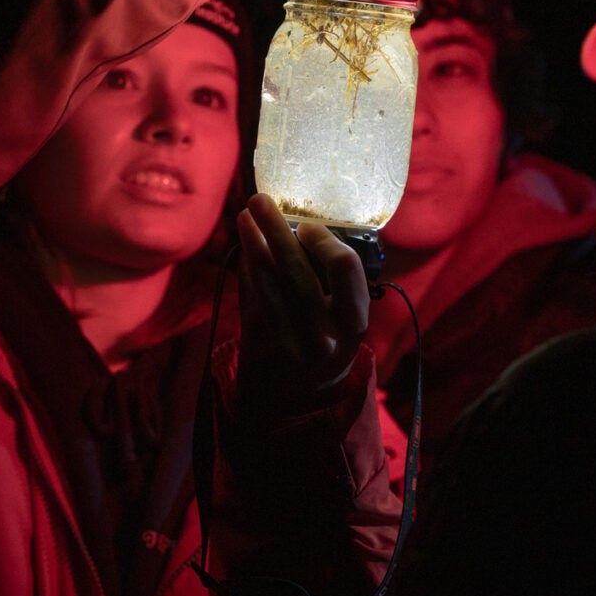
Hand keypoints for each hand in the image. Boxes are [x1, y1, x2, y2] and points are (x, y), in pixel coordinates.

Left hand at [235, 193, 369, 407]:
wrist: (300, 395)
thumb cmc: (329, 340)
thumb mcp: (346, 317)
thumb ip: (335, 280)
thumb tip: (308, 224)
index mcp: (353, 321)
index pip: (344, 268)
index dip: (324, 241)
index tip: (307, 225)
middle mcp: (323, 333)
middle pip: (297, 271)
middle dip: (277, 231)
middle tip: (262, 200)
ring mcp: (289, 340)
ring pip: (267, 282)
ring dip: (253, 242)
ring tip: (244, 214)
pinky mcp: (261, 342)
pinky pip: (252, 294)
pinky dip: (246, 265)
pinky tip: (243, 242)